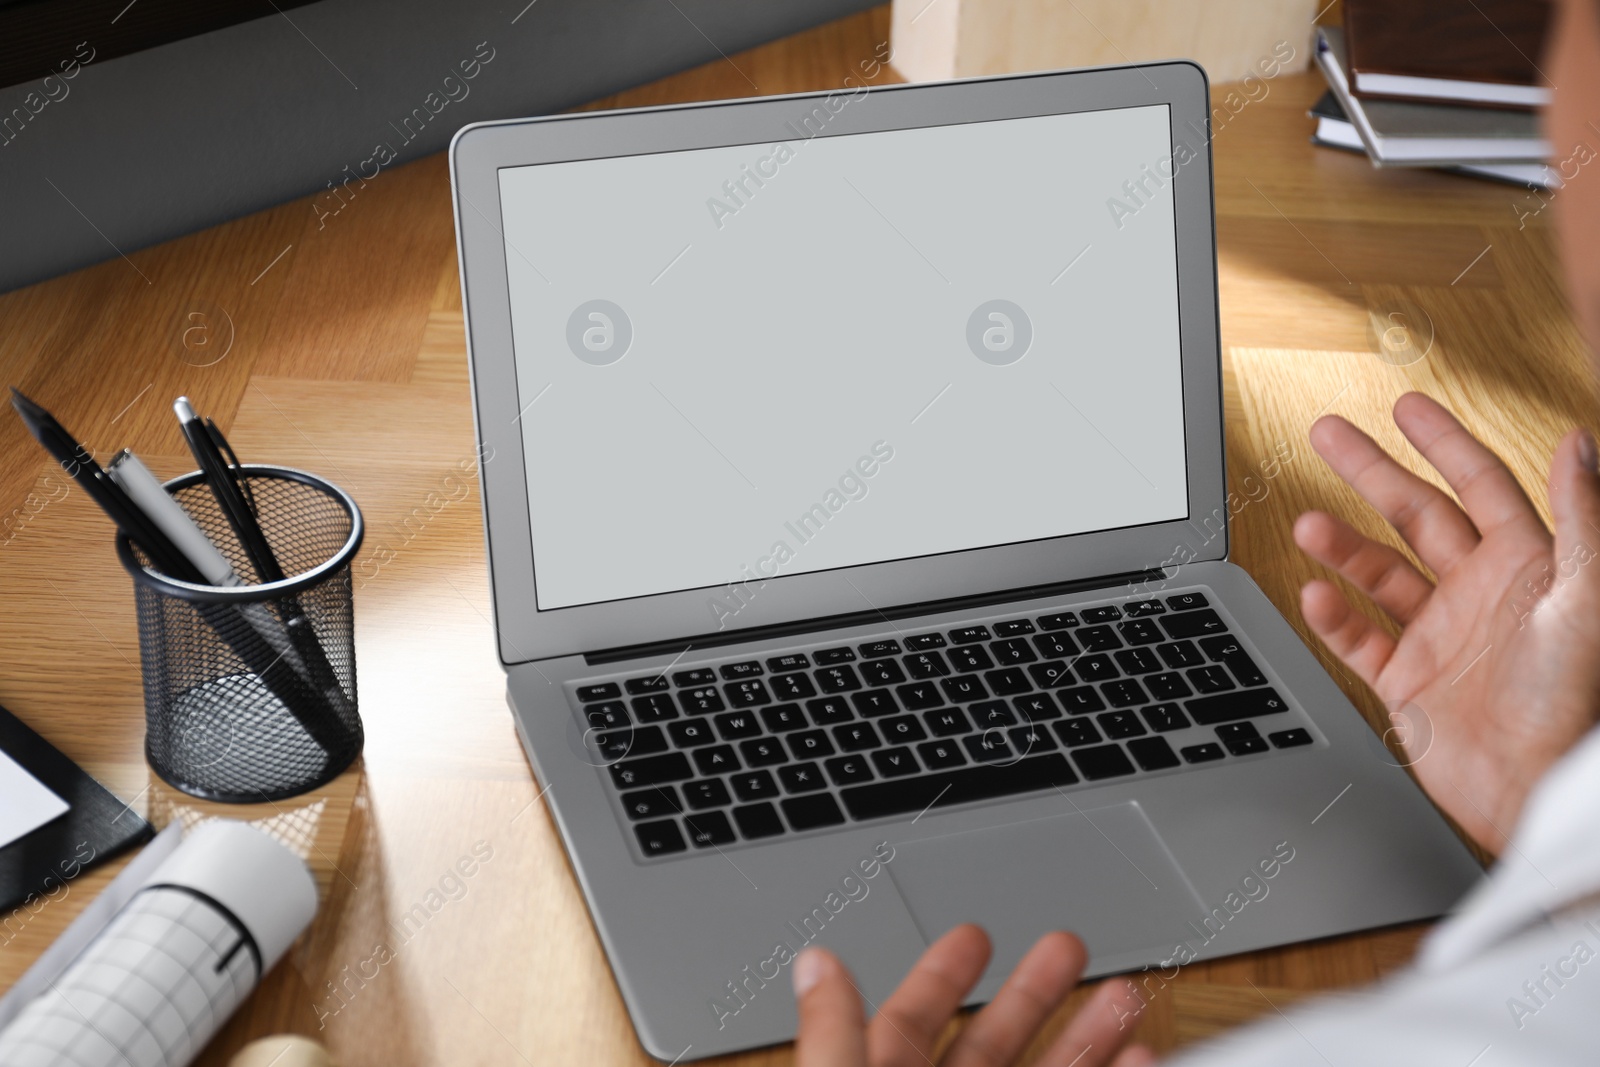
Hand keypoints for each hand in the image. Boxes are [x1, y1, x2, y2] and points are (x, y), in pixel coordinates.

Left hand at [793, 923, 1153, 1066]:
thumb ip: (835, 1039)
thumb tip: (815, 962)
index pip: (908, 1027)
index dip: (942, 977)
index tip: (975, 933)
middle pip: (991, 1052)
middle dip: (1032, 996)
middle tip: (1069, 945)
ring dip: (1089, 1042)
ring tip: (1128, 995)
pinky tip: (1142, 1056)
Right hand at [1294, 392, 1599, 849]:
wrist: (1540, 796)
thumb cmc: (1575, 703)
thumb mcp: (1586, 601)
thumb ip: (1582, 518)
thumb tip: (1578, 441)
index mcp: (1529, 566)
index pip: (1479, 482)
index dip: (1442, 441)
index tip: (1406, 407)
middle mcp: (1482, 594)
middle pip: (1415, 513)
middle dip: (1370, 470)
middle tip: (1326, 433)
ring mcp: (1443, 637)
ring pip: (1379, 572)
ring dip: (1342, 544)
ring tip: (1306, 523)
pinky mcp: (1410, 685)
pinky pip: (1361, 638)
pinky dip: (1334, 616)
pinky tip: (1313, 594)